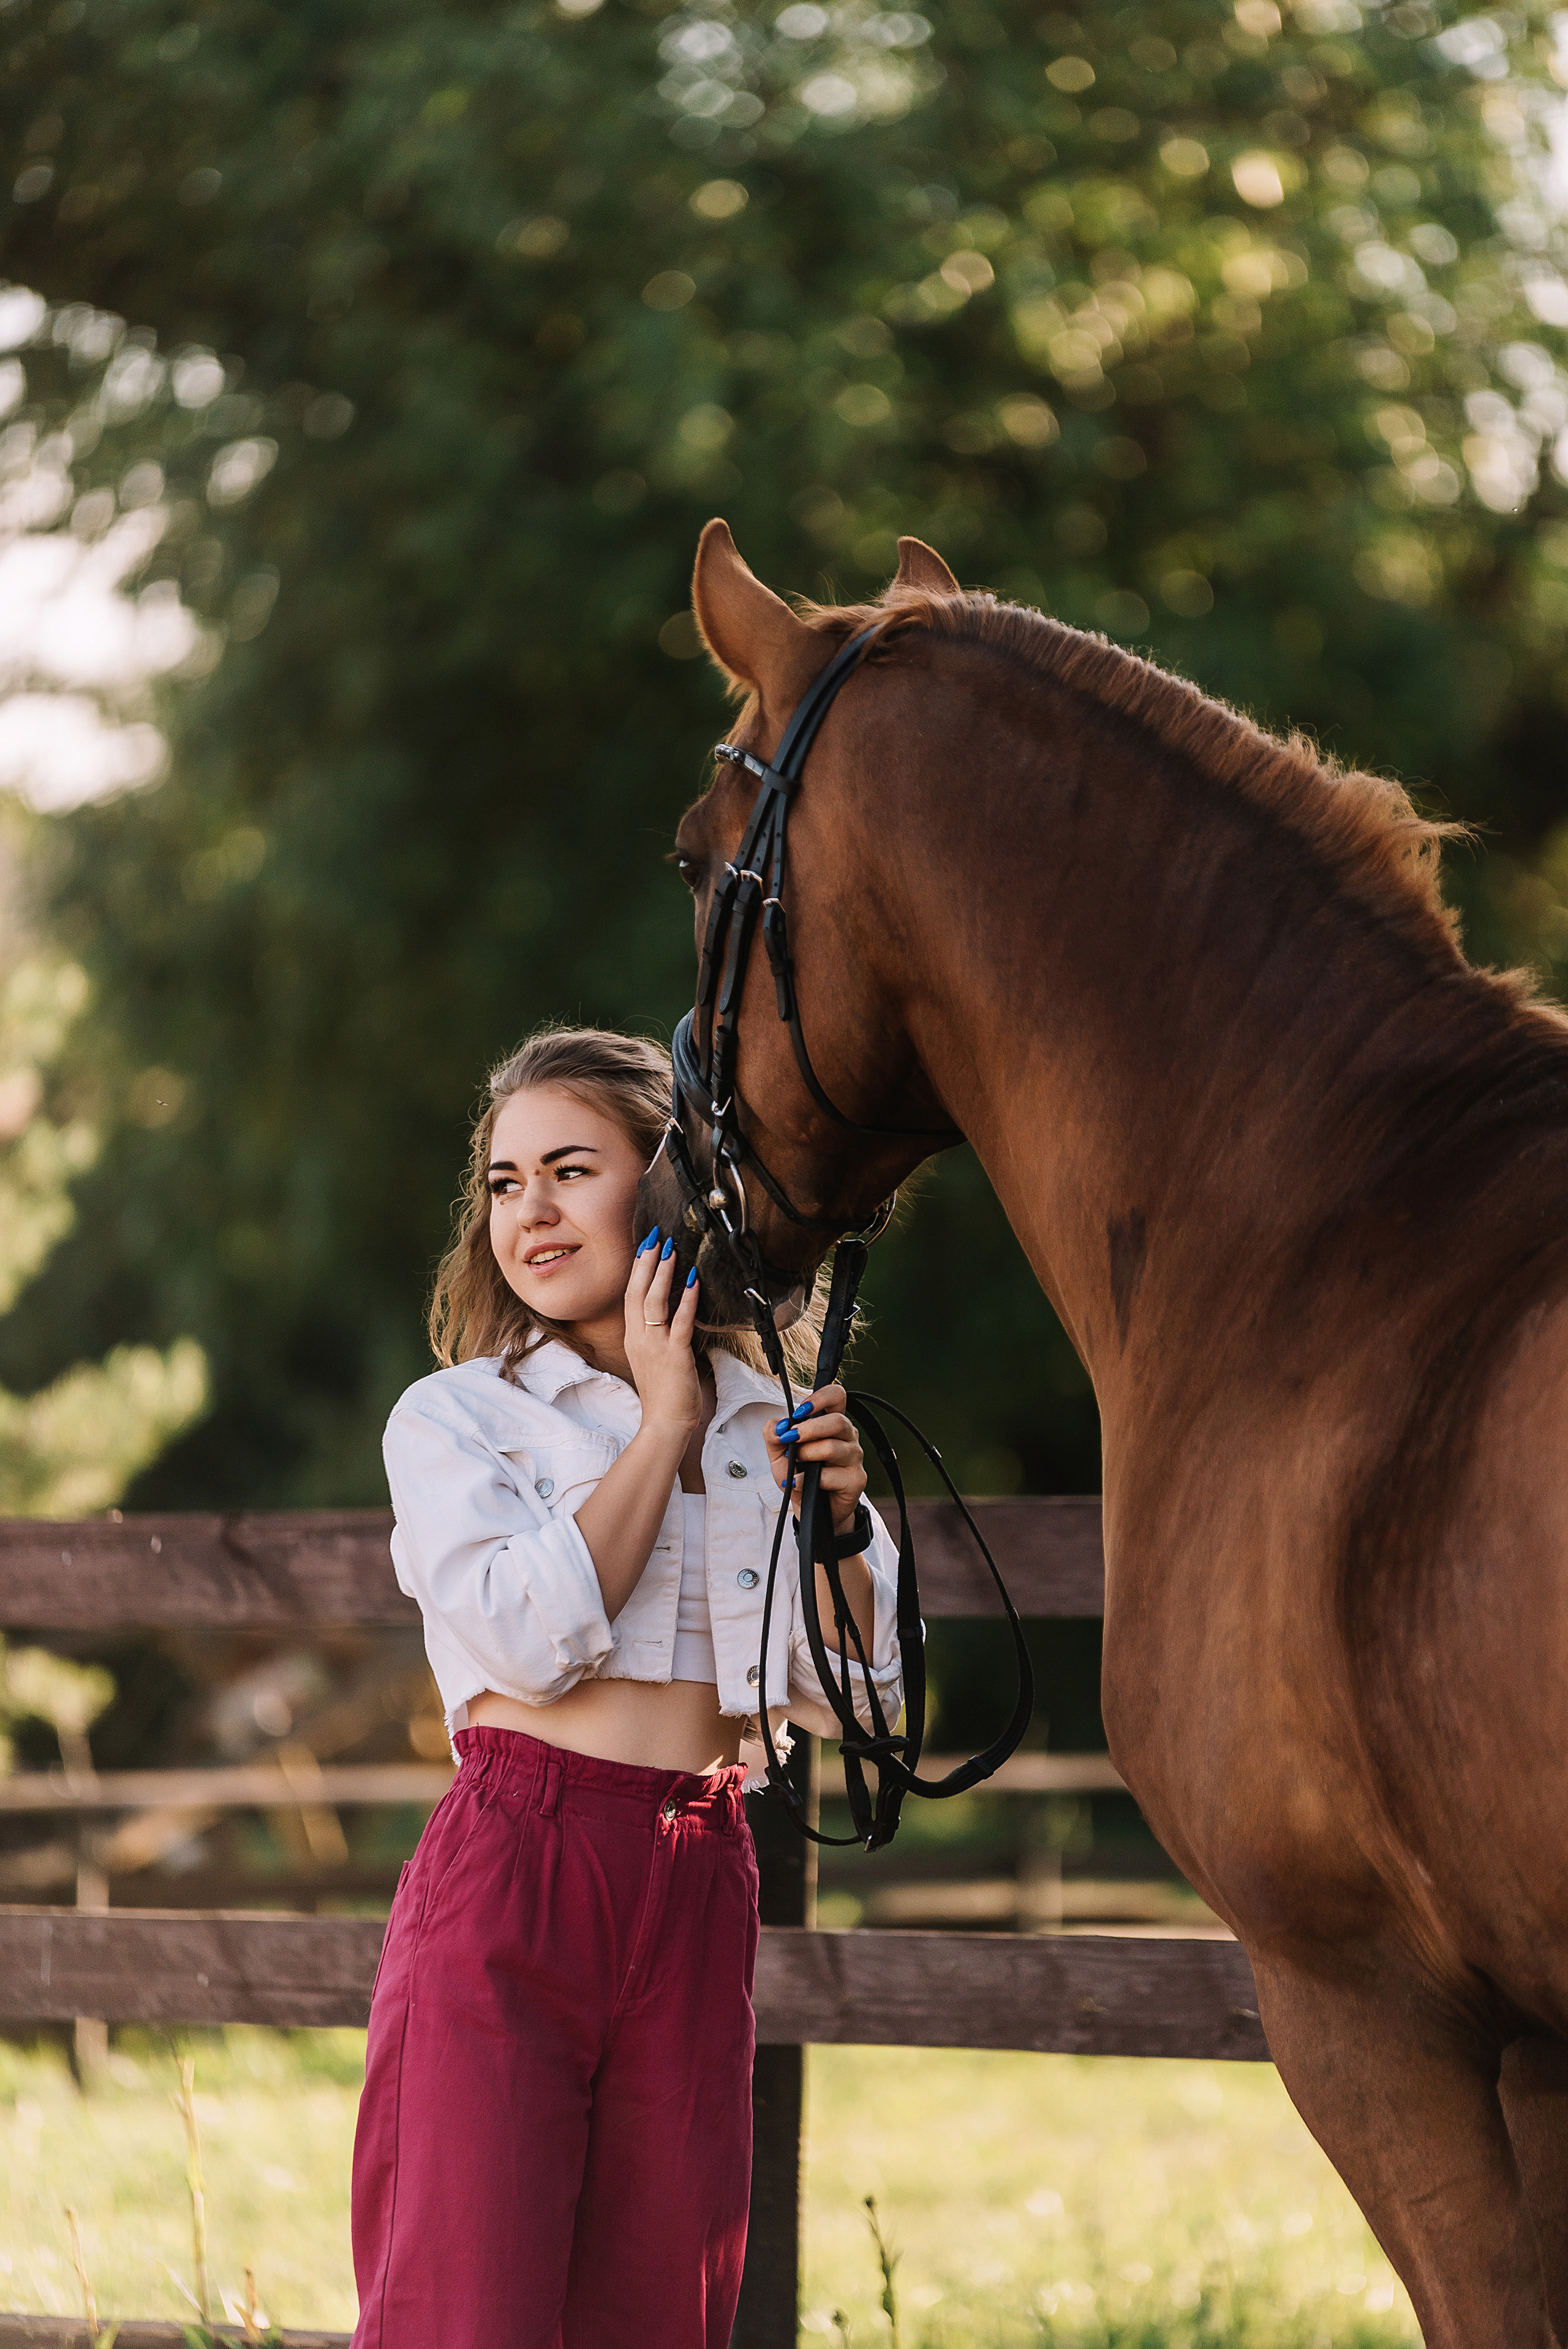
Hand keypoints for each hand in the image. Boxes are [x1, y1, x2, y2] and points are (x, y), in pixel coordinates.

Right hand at [623, 1230, 702, 1436]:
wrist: (665, 1422)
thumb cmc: (663, 1393)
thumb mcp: (652, 1358)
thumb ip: (656, 1334)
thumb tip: (671, 1310)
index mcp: (633, 1338)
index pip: (631, 1296)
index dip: (638, 1270)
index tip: (645, 1247)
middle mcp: (639, 1338)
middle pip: (637, 1292)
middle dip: (646, 1262)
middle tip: (655, 1237)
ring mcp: (655, 1346)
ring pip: (654, 1302)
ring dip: (663, 1274)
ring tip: (671, 1250)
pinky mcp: (674, 1355)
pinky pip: (680, 1322)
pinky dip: (686, 1300)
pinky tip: (694, 1281)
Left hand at [763, 1383, 865, 1536]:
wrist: (810, 1510)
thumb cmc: (799, 1476)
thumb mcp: (779, 1455)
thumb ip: (773, 1435)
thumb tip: (778, 1425)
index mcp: (831, 1423)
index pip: (837, 1396)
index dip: (821, 1397)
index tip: (800, 1411)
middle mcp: (848, 1437)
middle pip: (837, 1421)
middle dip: (808, 1429)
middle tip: (790, 1438)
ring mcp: (855, 1458)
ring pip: (832, 1447)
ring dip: (806, 1455)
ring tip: (794, 1464)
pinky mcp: (856, 1480)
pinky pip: (831, 1475)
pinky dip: (807, 1480)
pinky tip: (798, 1483)